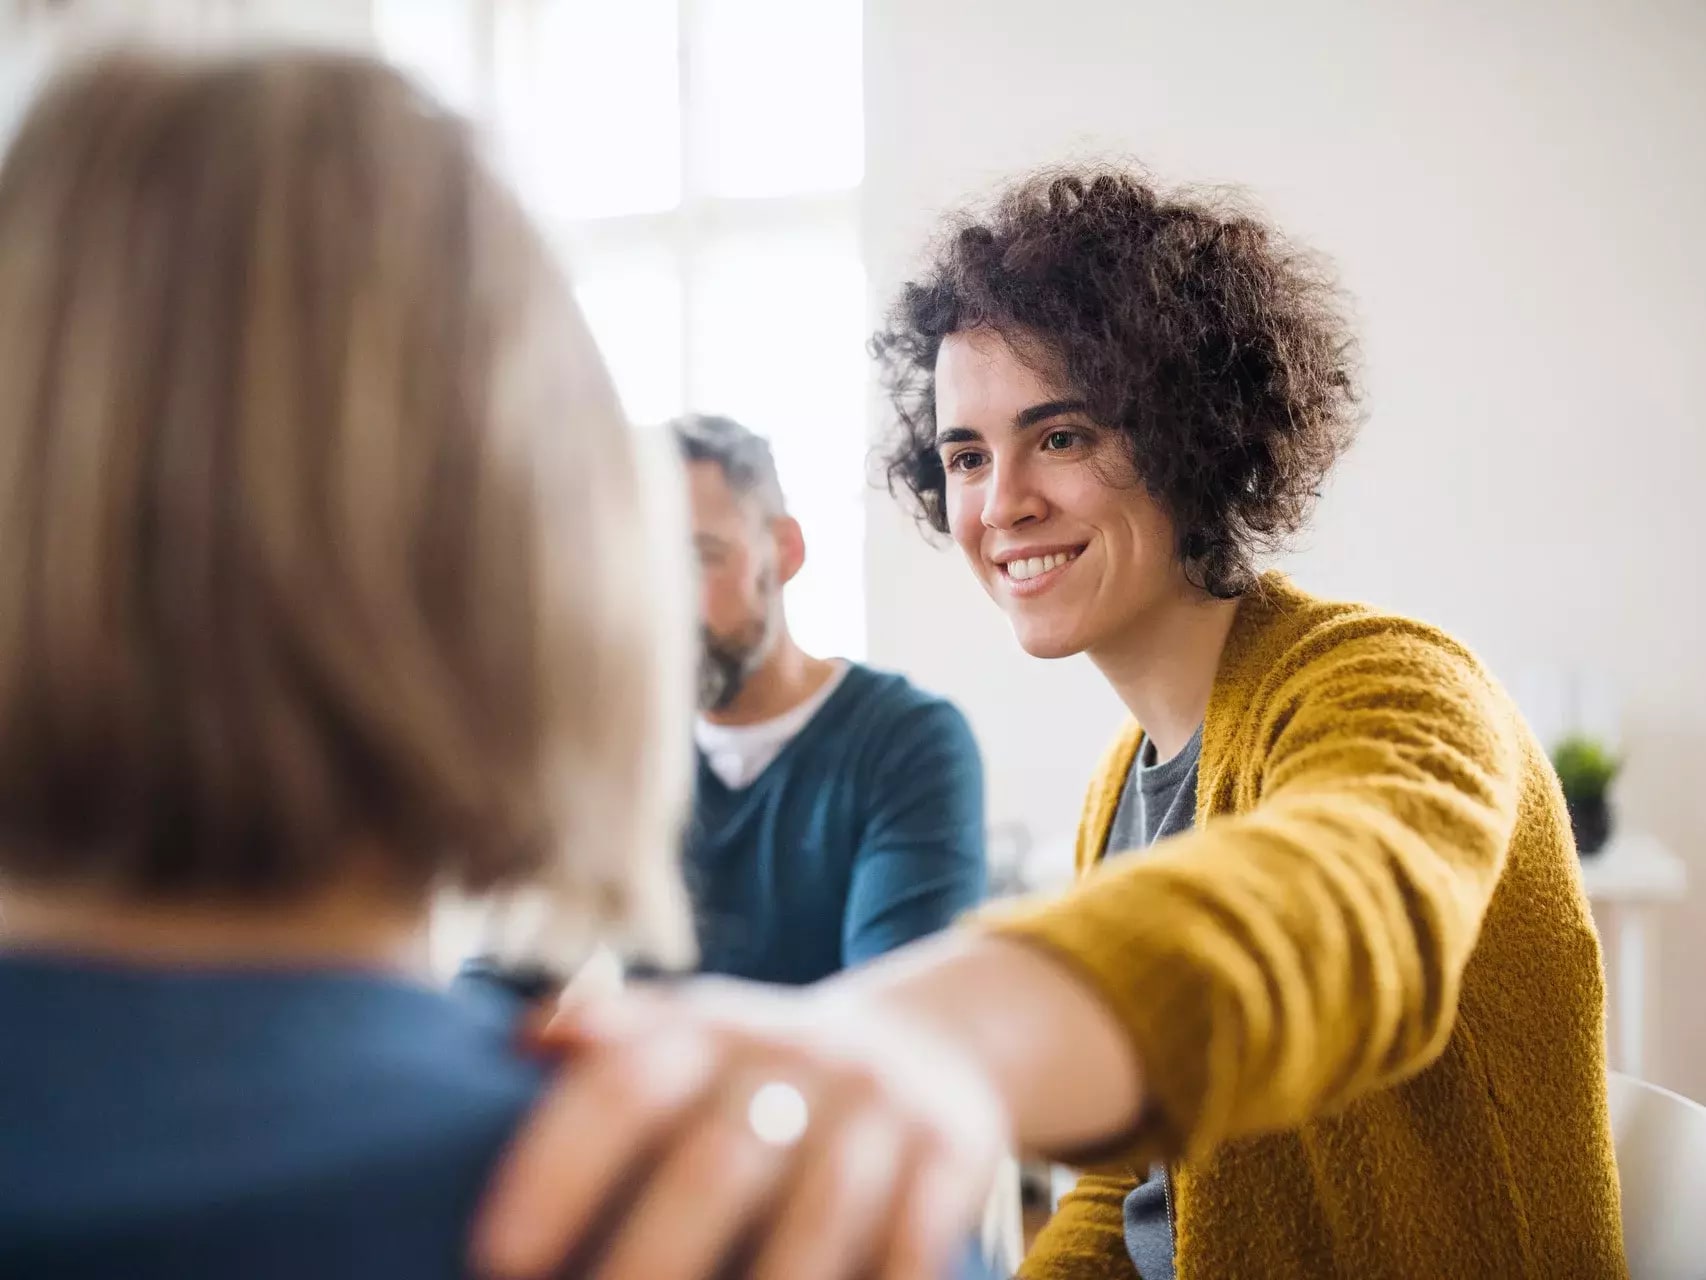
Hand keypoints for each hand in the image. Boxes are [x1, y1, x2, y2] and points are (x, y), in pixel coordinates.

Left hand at [472, 977, 1009, 1279]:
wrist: (928, 1042)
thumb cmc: (765, 1070)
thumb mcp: (694, 1035)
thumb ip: (611, 1042)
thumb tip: (521, 1043)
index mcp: (709, 1029)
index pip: (624, 1085)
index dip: (558, 1168)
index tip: (496, 1257)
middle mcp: (793, 1055)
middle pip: (715, 1163)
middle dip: (648, 1262)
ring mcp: (876, 1104)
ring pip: (818, 1213)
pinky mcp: (950, 1151)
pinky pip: (913, 1240)